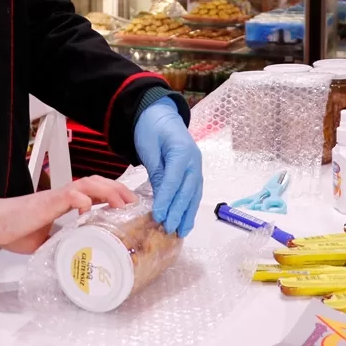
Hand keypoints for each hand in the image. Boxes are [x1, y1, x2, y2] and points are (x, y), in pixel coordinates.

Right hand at [0, 176, 136, 253]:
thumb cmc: (15, 229)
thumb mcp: (45, 241)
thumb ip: (61, 242)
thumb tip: (75, 255)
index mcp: (65, 201)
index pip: (94, 190)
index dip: (113, 194)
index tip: (128, 205)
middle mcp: (64, 195)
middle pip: (98, 182)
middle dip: (119, 189)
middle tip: (135, 203)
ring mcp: (57, 196)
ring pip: (89, 183)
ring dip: (108, 191)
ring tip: (123, 203)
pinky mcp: (48, 202)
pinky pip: (71, 195)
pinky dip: (84, 200)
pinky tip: (91, 210)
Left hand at [134, 98, 202, 236]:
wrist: (159, 113)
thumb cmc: (151, 128)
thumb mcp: (149, 147)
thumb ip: (156, 171)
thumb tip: (161, 197)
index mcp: (182, 151)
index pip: (175, 180)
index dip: (167, 199)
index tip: (159, 216)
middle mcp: (194, 160)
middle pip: (187, 190)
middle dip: (179, 211)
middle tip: (169, 229)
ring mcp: (196, 166)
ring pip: (194, 194)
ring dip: (188, 214)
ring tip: (181, 231)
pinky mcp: (194, 171)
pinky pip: (194, 191)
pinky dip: (190, 207)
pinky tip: (186, 220)